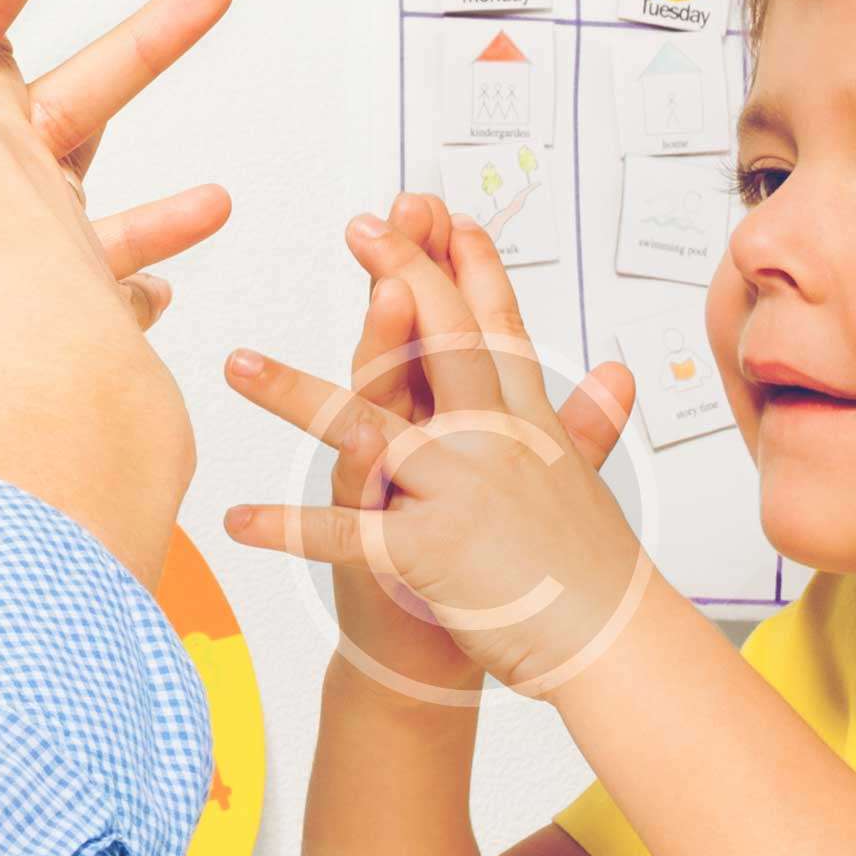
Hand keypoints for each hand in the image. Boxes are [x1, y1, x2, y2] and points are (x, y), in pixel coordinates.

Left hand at [221, 212, 647, 696]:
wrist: (611, 644)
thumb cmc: (594, 573)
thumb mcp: (586, 483)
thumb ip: (588, 421)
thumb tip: (618, 373)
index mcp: (526, 422)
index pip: (495, 326)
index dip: (468, 264)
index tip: (443, 211)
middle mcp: (492, 440)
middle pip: (441, 340)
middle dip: (400, 274)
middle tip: (361, 225)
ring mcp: (457, 490)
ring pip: (367, 425)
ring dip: (294, 393)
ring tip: (237, 363)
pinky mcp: (427, 551)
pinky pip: (343, 535)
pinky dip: (288, 529)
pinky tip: (237, 521)